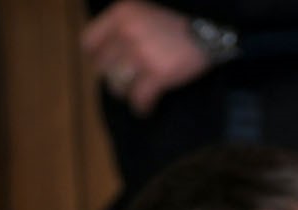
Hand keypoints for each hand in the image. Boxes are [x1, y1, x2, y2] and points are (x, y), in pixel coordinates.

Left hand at [80, 1, 208, 115]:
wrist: (209, 34)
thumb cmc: (176, 27)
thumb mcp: (144, 15)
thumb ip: (122, 29)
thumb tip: (103, 60)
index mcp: (121, 13)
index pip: (89, 42)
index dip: (97, 58)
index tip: (109, 64)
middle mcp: (127, 31)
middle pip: (103, 68)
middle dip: (115, 77)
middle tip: (129, 80)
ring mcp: (141, 53)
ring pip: (117, 86)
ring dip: (127, 93)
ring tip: (139, 93)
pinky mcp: (157, 74)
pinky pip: (138, 100)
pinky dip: (142, 107)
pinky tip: (147, 108)